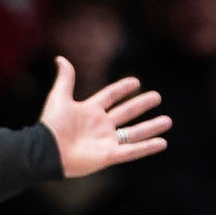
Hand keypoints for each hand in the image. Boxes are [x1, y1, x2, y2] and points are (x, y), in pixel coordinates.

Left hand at [39, 57, 168, 178]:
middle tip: (157, 97)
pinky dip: (147, 148)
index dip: (122, 88)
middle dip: (142, 105)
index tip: (136, 81)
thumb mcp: (59, 97)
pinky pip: (132, 151)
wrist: (47, 151)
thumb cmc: (52, 125)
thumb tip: (61, 59)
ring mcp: (106, 141)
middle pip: (126, 113)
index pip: (110, 96)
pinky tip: (162, 143)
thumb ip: (65, 79)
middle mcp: (100, 126)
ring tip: (167, 121)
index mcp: (90, 111)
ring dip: (151, 127)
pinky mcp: (108, 156)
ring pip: (134, 133)